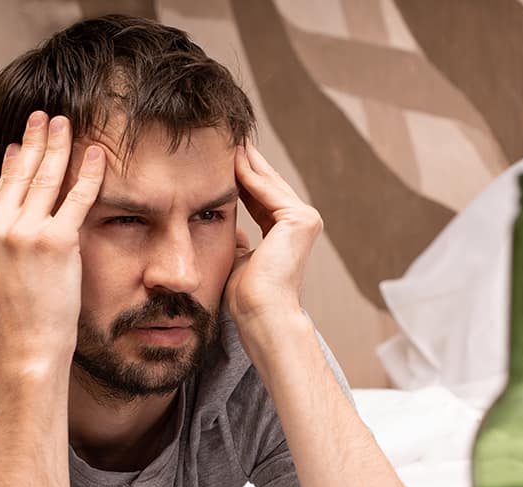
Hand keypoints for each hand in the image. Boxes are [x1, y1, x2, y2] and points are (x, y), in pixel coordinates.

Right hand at [0, 111, 104, 361]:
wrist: (27, 346)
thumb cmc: (5, 319)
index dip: (13, 167)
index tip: (22, 146)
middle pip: (18, 175)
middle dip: (33, 141)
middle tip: (44, 117)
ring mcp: (25, 232)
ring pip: (45, 178)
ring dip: (57, 145)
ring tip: (65, 124)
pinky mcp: (56, 241)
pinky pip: (76, 197)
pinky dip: (88, 172)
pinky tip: (97, 154)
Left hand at [226, 142, 322, 326]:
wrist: (260, 313)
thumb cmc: (247, 297)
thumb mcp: (238, 258)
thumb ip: (238, 240)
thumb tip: (227, 228)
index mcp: (288, 234)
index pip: (260, 198)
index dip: (240, 178)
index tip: (218, 160)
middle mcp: (301, 223)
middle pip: (266, 185)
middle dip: (244, 162)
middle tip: (223, 137)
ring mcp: (304, 219)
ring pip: (267, 182)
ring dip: (244, 161)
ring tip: (224, 139)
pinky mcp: (299, 219)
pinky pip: (267, 190)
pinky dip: (247, 173)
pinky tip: (229, 157)